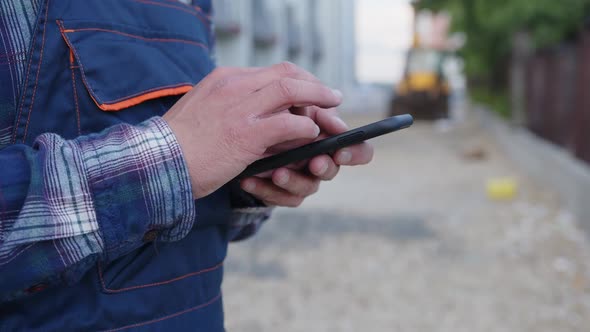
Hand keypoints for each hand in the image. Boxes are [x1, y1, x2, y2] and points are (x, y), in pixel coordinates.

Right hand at [163, 62, 341, 198]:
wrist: (156, 163)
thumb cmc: (179, 144)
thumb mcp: (204, 112)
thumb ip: (232, 107)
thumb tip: (261, 115)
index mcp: (224, 79)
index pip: (272, 72)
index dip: (299, 81)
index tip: (311, 91)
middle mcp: (234, 86)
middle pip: (288, 74)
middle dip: (315, 86)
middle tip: (332, 97)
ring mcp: (240, 108)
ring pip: (292, 91)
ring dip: (319, 102)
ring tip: (333, 115)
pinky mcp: (246, 134)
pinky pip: (288, 124)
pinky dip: (306, 129)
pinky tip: (311, 137)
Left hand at [239, 106, 373, 206]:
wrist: (239, 141)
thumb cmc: (271, 116)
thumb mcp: (287, 106)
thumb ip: (307, 106)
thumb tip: (323, 104)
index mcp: (328, 138)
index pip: (358, 149)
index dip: (355, 152)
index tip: (340, 151)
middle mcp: (319, 159)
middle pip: (333, 169)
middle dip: (325, 166)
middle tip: (314, 163)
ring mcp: (301, 177)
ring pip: (307, 186)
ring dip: (293, 179)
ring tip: (275, 172)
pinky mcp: (280, 192)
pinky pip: (278, 197)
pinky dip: (263, 188)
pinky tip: (248, 180)